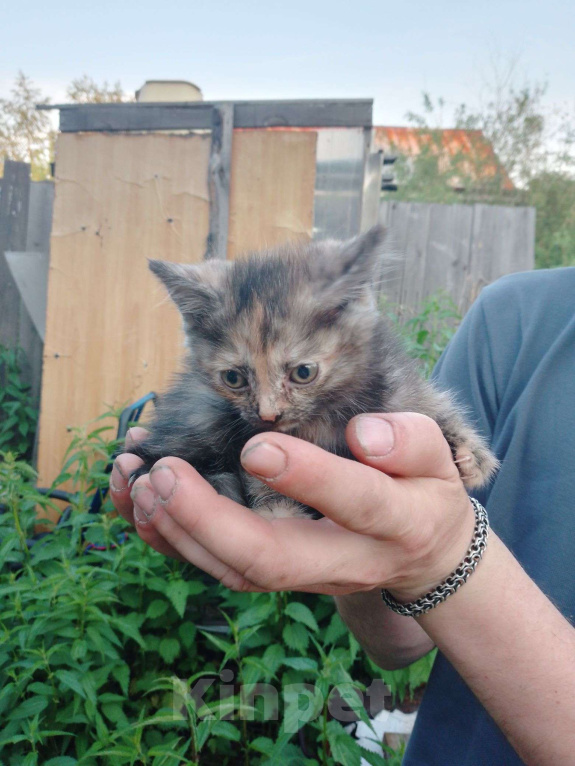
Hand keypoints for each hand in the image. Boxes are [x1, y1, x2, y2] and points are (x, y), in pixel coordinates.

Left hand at [110, 413, 475, 598]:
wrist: (420, 556)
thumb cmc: (425, 495)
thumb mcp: (438, 460)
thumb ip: (411, 441)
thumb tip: (363, 432)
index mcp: (395, 523)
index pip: (357, 504)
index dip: (309, 478)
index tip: (257, 446)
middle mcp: (341, 562)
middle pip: (270, 559)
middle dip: (208, 520)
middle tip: (162, 473)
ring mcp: (303, 577)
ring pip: (232, 571)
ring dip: (175, 530)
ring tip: (136, 481)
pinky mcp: (274, 574)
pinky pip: (215, 567)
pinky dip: (170, 537)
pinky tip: (138, 501)